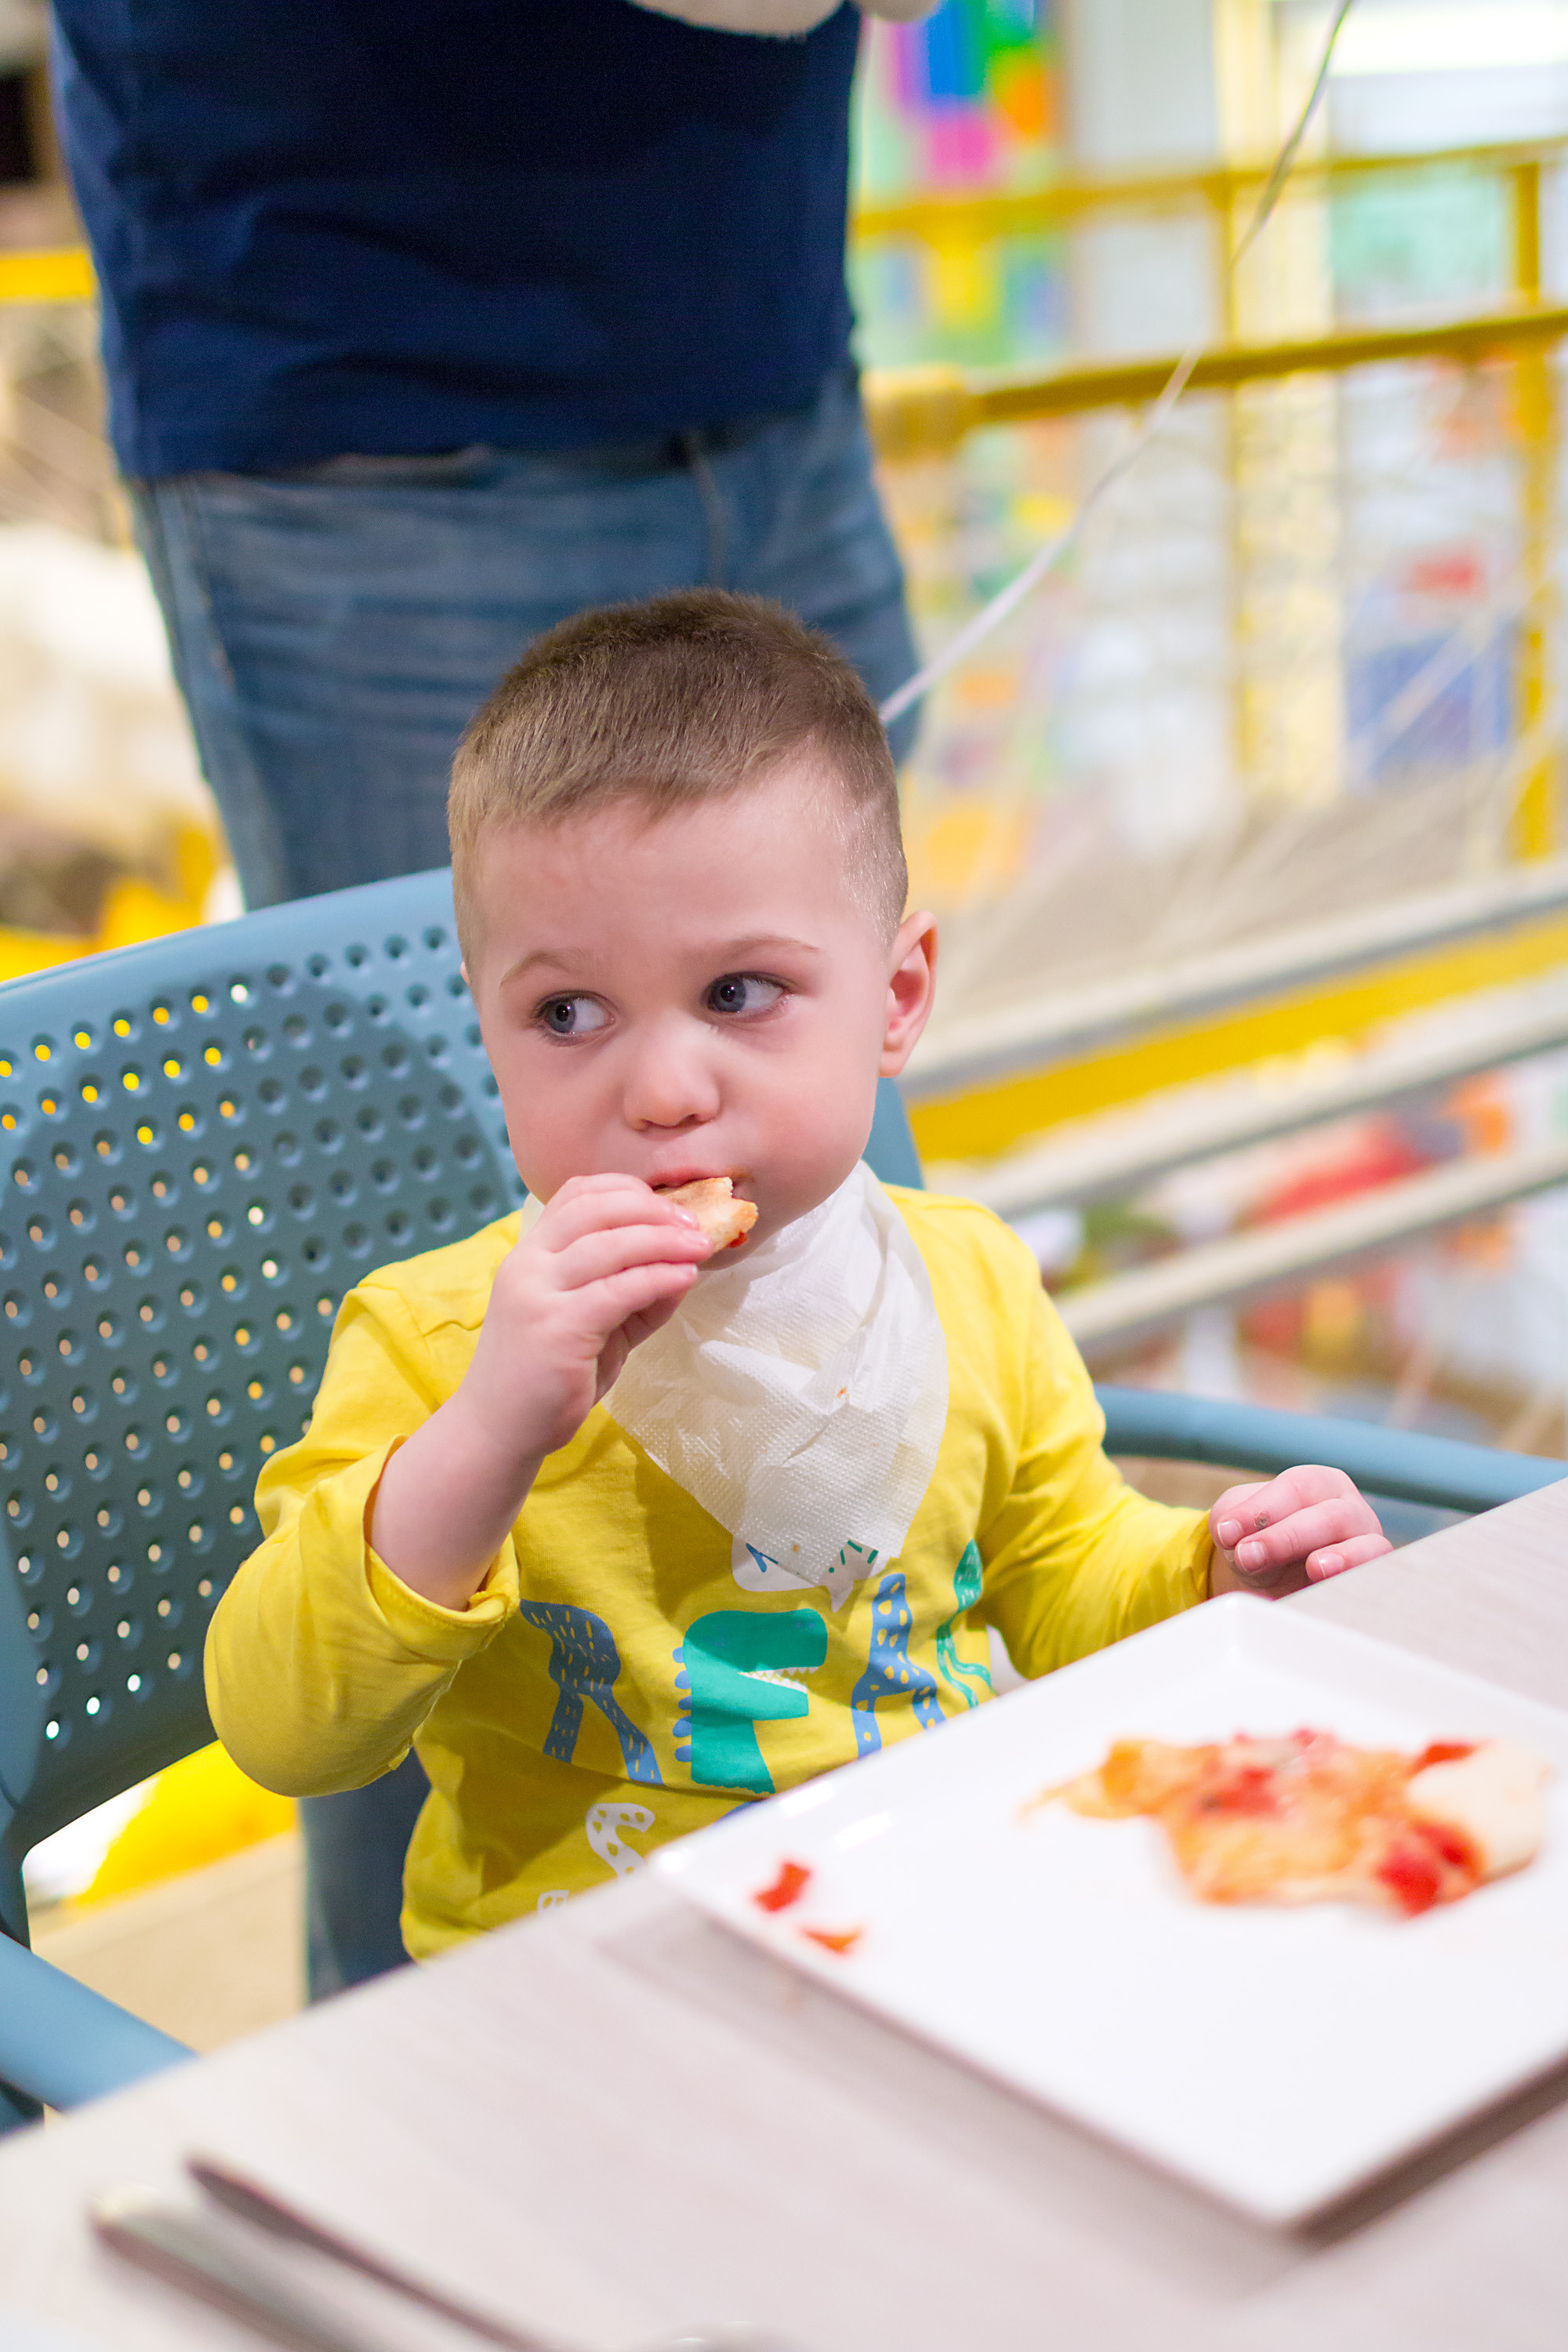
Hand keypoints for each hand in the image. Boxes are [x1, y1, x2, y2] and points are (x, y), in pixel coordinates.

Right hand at [455, 1173, 712, 1465]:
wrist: (498, 1430)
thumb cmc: (546, 1377)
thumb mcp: (593, 1323)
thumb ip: (633, 1294)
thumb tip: (684, 1265)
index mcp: (531, 1255)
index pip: (576, 1194)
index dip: (627, 1191)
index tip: (668, 1207)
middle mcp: (528, 1264)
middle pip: (595, 1208)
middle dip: (652, 1210)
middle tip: (693, 1225)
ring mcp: (538, 1294)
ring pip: (610, 1244)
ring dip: (664, 1239)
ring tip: (699, 1247)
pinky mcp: (557, 1327)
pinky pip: (619, 1290)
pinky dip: (658, 1277)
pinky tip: (685, 1278)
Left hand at [1208, 1466, 1390, 1596]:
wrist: (1274, 1576)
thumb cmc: (1260, 1536)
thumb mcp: (1238, 1521)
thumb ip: (1230, 1520)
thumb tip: (1231, 1536)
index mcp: (1319, 1484)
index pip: (1298, 1487)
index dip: (1262, 1509)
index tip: (1227, 1533)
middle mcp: (1351, 1512)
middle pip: (1331, 1517)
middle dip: (1287, 1537)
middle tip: (1249, 1556)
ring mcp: (1368, 1549)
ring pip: (1369, 1549)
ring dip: (1344, 1558)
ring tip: (1316, 1568)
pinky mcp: (1369, 1586)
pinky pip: (1371, 1588)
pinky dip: (1349, 1593)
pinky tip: (1321, 1599)